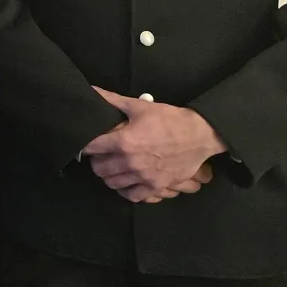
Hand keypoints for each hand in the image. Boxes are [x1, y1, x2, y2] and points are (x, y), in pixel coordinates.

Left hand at [83, 88, 226, 195]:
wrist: (200, 135)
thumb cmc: (168, 119)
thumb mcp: (139, 106)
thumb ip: (113, 100)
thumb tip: (92, 90)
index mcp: (124, 141)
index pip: (91, 148)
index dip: (86, 145)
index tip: (88, 143)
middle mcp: (131, 162)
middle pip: (99, 169)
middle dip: (96, 161)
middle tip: (101, 155)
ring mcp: (144, 177)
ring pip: (113, 183)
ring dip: (109, 176)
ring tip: (113, 167)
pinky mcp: (156, 186)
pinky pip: (132, 196)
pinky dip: (126, 190)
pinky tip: (127, 181)